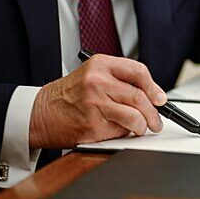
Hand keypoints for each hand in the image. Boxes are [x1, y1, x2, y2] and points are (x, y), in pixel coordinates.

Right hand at [29, 55, 166, 148]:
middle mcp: (97, 82)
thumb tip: (152, 94)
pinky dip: (124, 133)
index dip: (154, 87)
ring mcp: (95, 105)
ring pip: (134, 117)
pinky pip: (120, 132)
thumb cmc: (69, 95)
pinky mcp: (92, 126)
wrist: (39, 113)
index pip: (138, 71)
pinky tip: (118, 130)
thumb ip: (120, 79)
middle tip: (156, 120)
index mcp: (100, 65)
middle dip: (154, 113)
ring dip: (143, 126)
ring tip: (142, 128)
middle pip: (139, 97)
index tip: (160, 98)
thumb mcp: (93, 74)